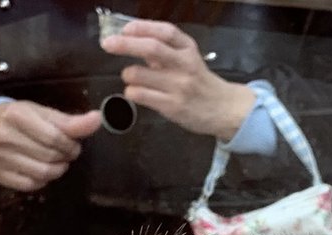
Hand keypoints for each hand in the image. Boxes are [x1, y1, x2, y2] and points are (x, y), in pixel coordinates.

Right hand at [0, 101, 101, 191]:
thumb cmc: (23, 119)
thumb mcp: (45, 114)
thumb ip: (71, 121)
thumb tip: (97, 119)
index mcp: (16, 115)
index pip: (54, 138)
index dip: (70, 145)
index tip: (74, 145)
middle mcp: (3, 135)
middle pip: (49, 157)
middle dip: (65, 157)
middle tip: (66, 153)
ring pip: (42, 173)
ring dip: (56, 170)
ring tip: (56, 162)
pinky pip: (30, 185)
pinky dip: (42, 181)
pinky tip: (40, 169)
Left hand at [102, 19, 256, 141]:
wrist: (223, 109)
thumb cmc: (200, 82)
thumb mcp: (189, 59)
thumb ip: (165, 50)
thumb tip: (133, 41)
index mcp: (188, 49)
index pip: (164, 31)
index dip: (141, 27)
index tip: (124, 29)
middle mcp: (184, 65)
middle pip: (151, 49)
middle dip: (125, 44)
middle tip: (108, 43)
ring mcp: (179, 87)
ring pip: (140, 74)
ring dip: (128, 74)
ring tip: (130, 77)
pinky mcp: (172, 106)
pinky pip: (141, 95)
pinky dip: (131, 92)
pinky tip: (134, 92)